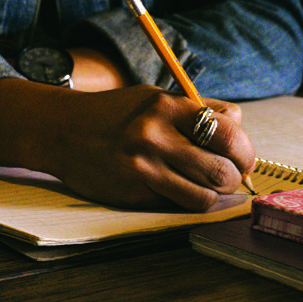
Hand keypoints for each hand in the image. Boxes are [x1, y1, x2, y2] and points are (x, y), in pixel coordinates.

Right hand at [0, 78, 255, 210]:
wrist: (60, 131)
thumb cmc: (114, 114)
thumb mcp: (152, 97)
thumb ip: (193, 109)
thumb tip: (237, 127)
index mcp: (167, 104)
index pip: (229, 126)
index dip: (242, 145)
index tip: (239, 155)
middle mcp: (157, 134)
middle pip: (224, 164)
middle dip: (235, 173)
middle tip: (229, 175)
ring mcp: (145, 165)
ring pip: (207, 193)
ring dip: (213, 193)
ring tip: (204, 186)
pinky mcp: (134, 191)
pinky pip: (179, 204)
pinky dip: (186, 201)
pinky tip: (177, 190)